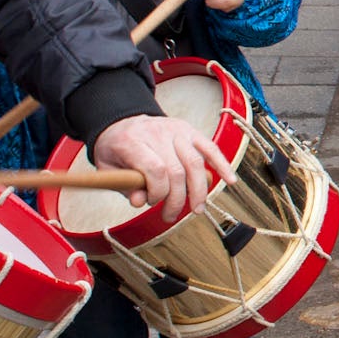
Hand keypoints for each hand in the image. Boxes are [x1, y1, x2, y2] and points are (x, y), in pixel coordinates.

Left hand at [90, 113, 228, 216]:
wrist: (121, 122)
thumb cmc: (116, 148)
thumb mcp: (107, 168)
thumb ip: (123, 186)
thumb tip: (139, 202)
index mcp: (133, 141)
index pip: (155, 169)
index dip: (158, 192)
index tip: (152, 203)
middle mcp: (157, 133)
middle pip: (177, 170)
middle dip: (177, 199)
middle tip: (170, 215)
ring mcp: (176, 130)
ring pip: (195, 162)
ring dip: (199, 191)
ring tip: (197, 209)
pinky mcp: (190, 131)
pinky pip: (210, 148)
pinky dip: (222, 164)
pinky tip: (231, 180)